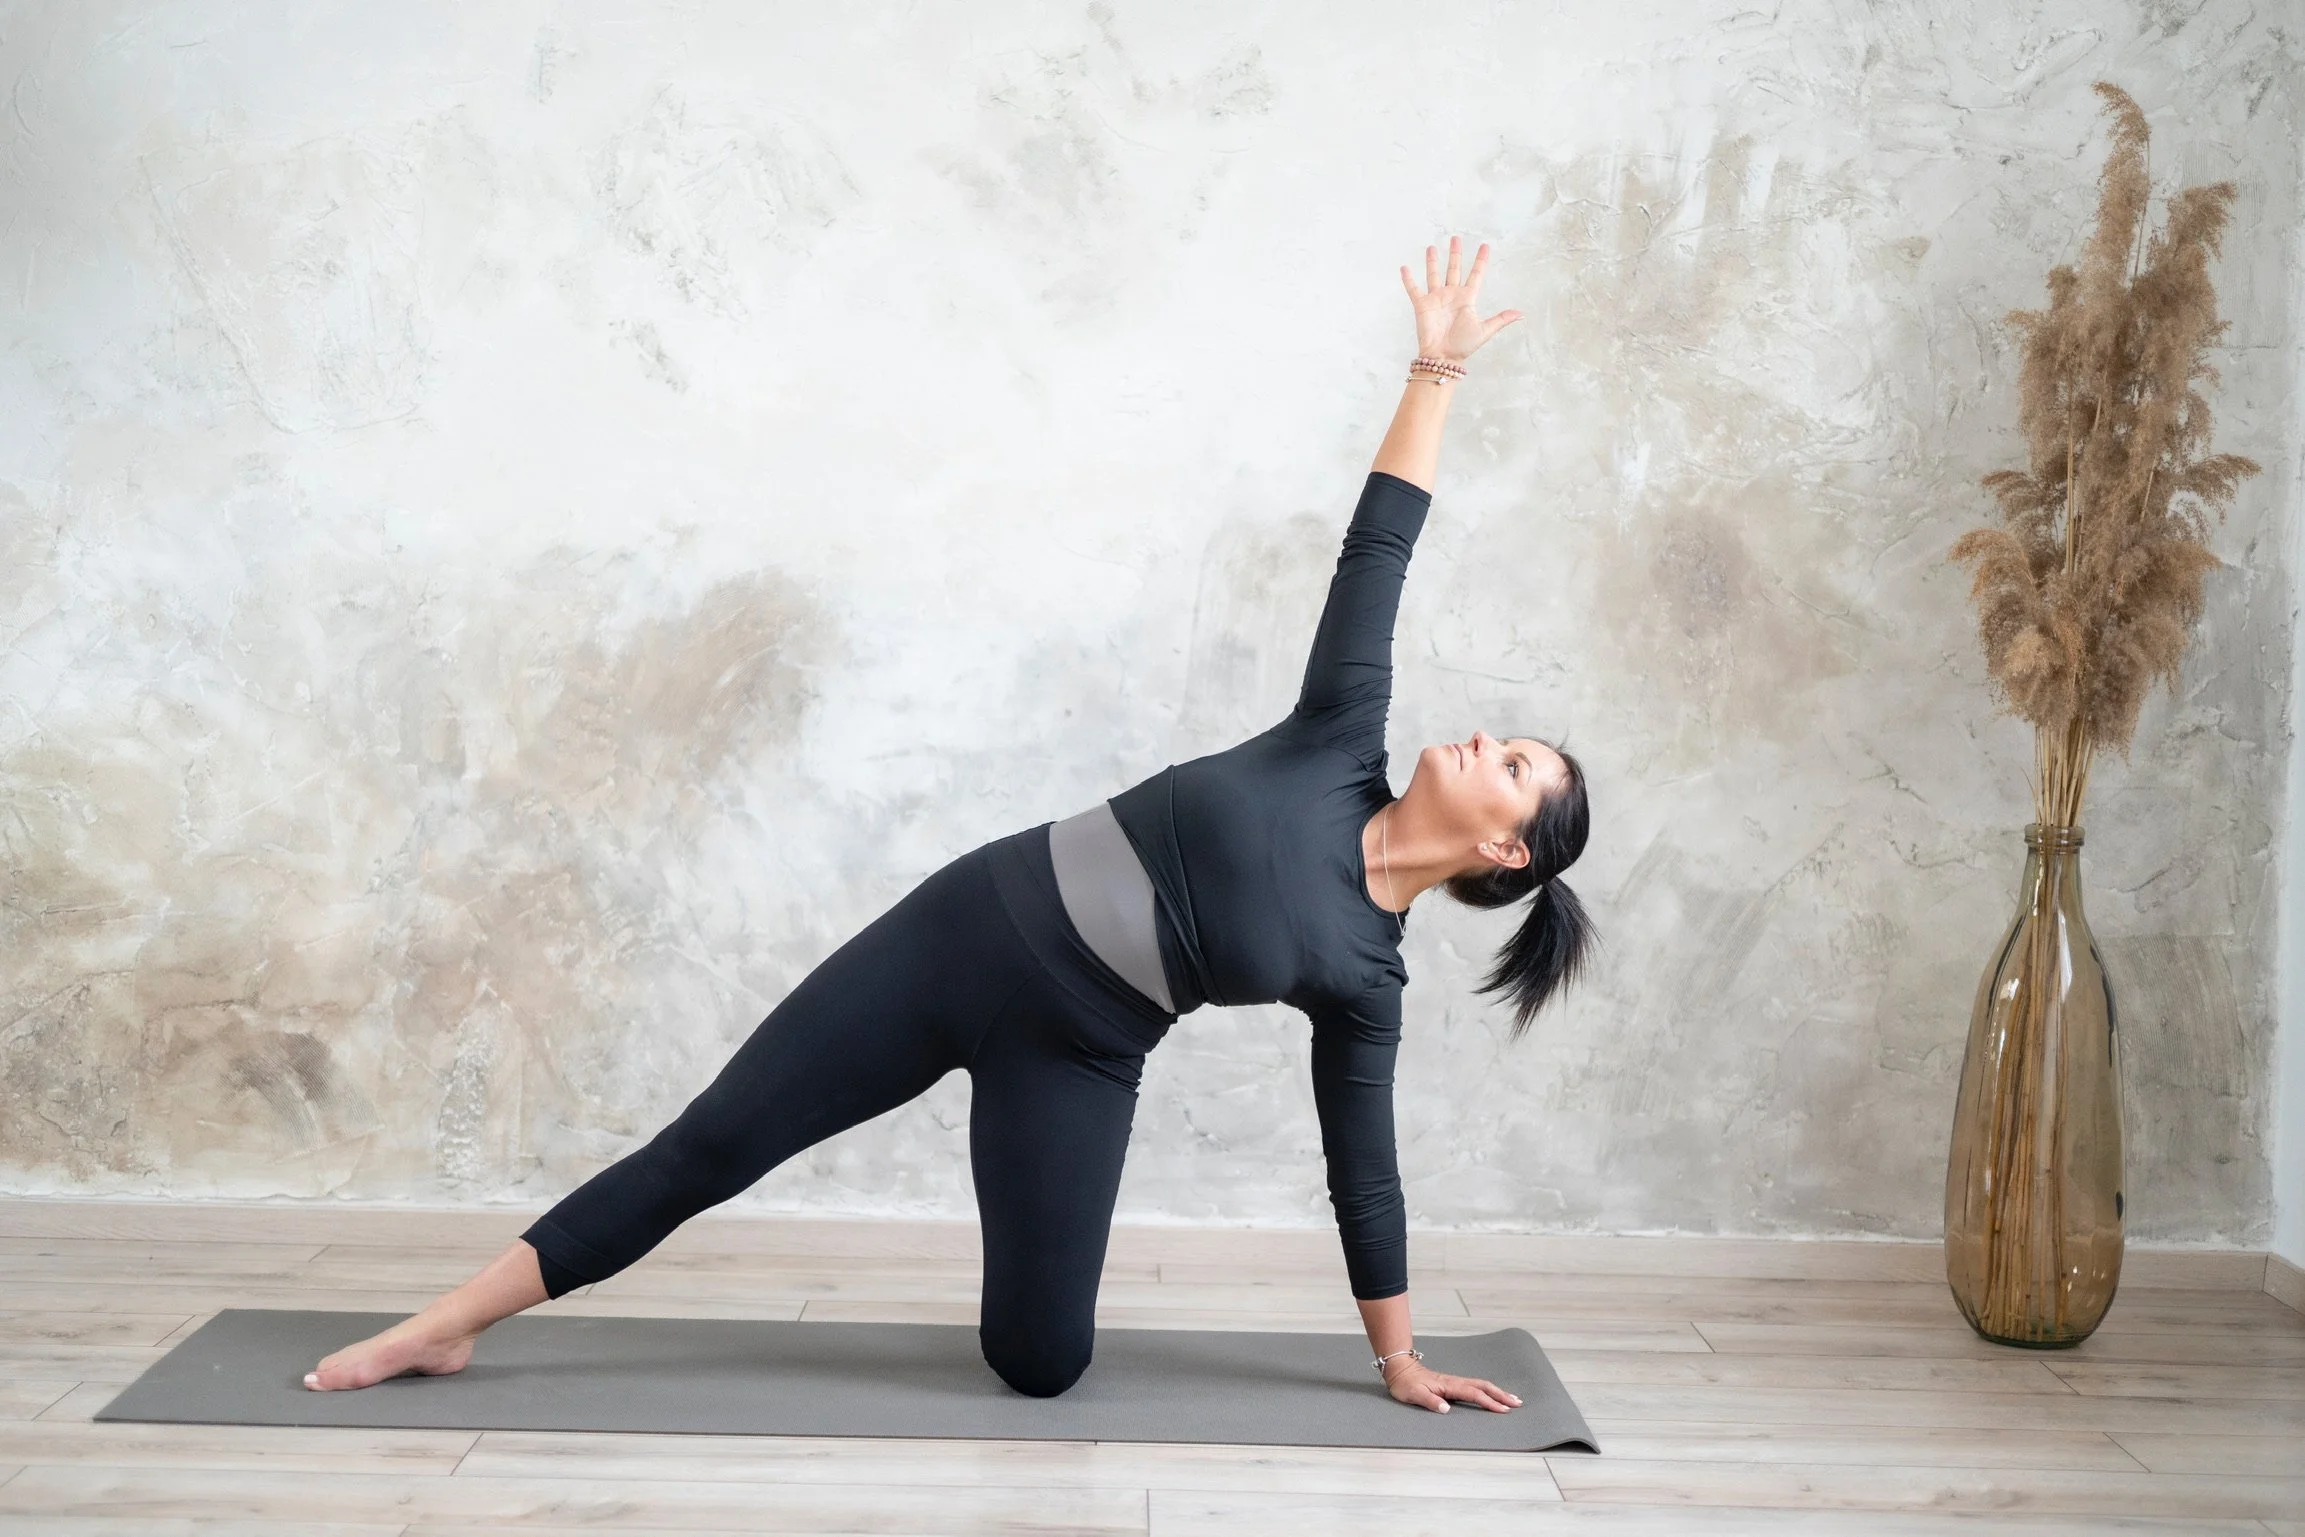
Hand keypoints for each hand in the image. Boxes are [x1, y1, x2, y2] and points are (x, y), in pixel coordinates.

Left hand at [1383, 1356, 1522, 1412]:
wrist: (1400, 1369)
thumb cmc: (1405, 1384)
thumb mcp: (1414, 1394)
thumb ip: (1430, 1401)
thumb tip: (1446, 1409)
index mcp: (1448, 1385)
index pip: (1473, 1394)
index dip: (1489, 1402)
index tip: (1503, 1410)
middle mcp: (1454, 1382)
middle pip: (1483, 1387)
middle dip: (1501, 1395)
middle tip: (1517, 1403)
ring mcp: (1454, 1382)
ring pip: (1480, 1385)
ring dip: (1497, 1392)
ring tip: (1512, 1399)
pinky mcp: (1452, 1385)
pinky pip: (1474, 1387)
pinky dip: (1487, 1391)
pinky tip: (1492, 1396)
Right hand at [1400, 235, 1521, 363]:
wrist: (1443, 357)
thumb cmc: (1463, 345)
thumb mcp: (1485, 330)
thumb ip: (1501, 319)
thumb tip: (1521, 314)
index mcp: (1467, 298)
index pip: (1476, 274)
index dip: (1481, 260)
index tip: (1485, 246)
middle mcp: (1451, 295)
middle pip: (1454, 269)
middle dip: (1455, 254)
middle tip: (1456, 238)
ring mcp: (1436, 299)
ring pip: (1434, 274)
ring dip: (1432, 262)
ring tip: (1432, 247)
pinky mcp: (1422, 305)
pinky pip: (1414, 289)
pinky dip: (1408, 279)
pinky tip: (1404, 268)